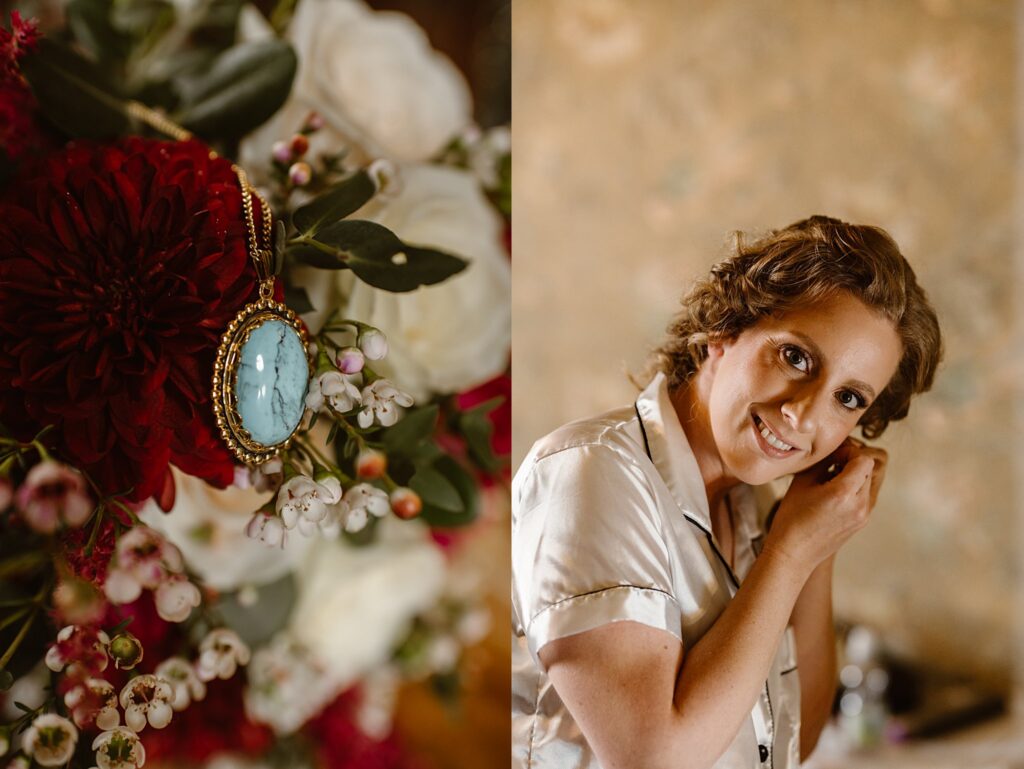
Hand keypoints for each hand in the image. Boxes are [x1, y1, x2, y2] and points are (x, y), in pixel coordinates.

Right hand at [764, 438, 887, 574]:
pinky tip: (835, 492)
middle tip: (834, 463)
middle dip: (854, 461)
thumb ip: (823, 462)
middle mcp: (860, 505)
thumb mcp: (803, 482)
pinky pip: (867, 495)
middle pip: (872, 469)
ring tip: (834, 477)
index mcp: (843, 493)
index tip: (833, 456)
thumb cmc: (792, 518)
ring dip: (857, 474)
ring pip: (872, 481)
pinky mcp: (862, 522)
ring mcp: (864, 515)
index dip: (850, 452)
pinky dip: (856, 487)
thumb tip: (836, 449)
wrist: (794, 553)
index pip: (865, 459)